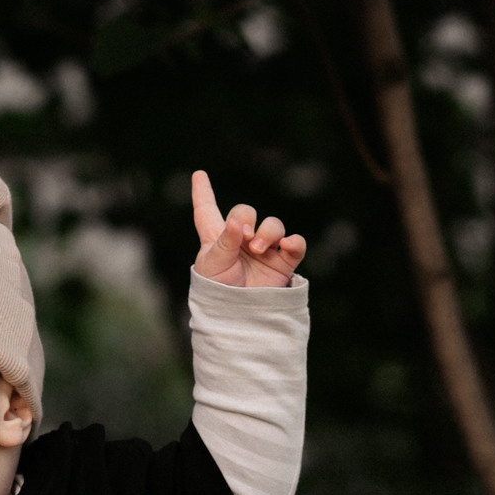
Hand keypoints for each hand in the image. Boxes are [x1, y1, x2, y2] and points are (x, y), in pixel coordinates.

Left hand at [192, 168, 306, 287]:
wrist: (238, 319)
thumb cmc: (217, 293)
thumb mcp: (212, 266)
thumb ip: (224, 242)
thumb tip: (238, 223)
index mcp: (216, 237)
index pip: (206, 210)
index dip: (203, 192)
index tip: (199, 174)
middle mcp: (241, 240)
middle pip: (246, 211)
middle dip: (247, 217)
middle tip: (245, 238)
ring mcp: (264, 250)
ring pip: (273, 224)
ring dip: (268, 231)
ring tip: (260, 248)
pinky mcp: (283, 262)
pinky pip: (295, 244)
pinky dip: (294, 241)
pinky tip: (286, 246)